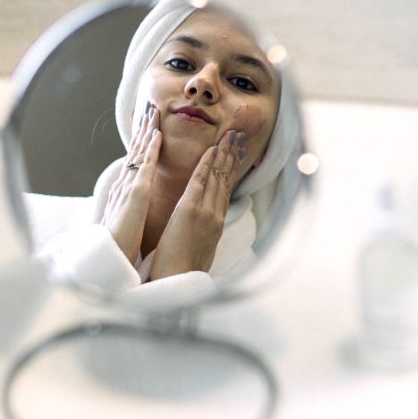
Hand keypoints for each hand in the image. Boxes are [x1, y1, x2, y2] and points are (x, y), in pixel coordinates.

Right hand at [101, 104, 160, 262]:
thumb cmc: (119, 244)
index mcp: (125, 191)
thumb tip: (135, 202)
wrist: (109, 258)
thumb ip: (130, 208)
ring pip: (139, 152)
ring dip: (147, 131)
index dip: (141, 142)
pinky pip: (145, 167)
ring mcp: (129, 187)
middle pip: (135, 151)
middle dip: (142, 129)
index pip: (135, 161)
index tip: (148, 126)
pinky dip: (151, 149)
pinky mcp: (135, 194)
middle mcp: (124, 184)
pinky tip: (157, 135)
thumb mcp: (127, 220)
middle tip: (150, 108)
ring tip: (154, 112)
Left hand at [150, 130, 245, 278]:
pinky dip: (206, 164)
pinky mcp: (190, 211)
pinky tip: (211, 149)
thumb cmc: (183, 270)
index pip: (226, 190)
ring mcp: (205, 212)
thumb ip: (204, 234)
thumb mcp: (201, 250)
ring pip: (217, 177)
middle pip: (226, 179)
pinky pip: (200, 181)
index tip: (236, 153)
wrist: (178, 283)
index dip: (232, 170)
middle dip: (232, 156)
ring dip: (223, 154)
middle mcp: (215, 215)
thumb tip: (204, 229)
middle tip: (238, 136)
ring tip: (230, 136)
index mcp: (216, 224)